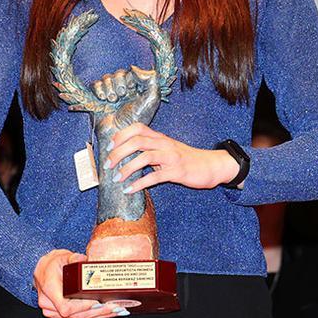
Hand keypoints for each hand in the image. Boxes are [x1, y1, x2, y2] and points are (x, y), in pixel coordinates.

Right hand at [33, 250, 125, 317]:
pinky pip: (78, 317)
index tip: (97, 302)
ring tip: (116, 311)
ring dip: (99, 315)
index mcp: (49, 289)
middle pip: (76, 315)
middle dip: (98, 312)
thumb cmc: (52, 265)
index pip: (66, 307)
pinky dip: (94, 315)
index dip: (82, 307)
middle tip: (115, 307)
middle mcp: (49, 304)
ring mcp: (53, 312)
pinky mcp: (60, 315)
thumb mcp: (62, 256)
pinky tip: (108, 313)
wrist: (43, 271)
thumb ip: (74, 258)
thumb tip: (84, 260)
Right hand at [93, 67, 160, 136]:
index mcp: (137, 88)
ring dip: (109, 88)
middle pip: (118, 73)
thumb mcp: (151, 99)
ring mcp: (110, 93)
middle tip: (121, 96)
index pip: (131, 72)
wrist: (118, 134)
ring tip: (113, 100)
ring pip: (106, 78)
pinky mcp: (97, 98)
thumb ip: (151, 80)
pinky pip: (95, 84)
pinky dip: (98, 89)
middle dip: (119, 83)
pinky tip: (103, 99)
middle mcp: (123, 89)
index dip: (130, 78)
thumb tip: (136, 67)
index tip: (131, 89)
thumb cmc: (136, 120)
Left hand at [104, 122, 238, 193]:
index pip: (137, 128)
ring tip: (117, 178)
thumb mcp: (167, 150)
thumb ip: (150, 150)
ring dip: (127, 168)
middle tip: (107, 165)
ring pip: (144, 156)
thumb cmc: (186, 159)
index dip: (120, 135)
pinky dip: (139, 183)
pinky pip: (155, 177)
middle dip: (118, 152)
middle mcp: (164, 144)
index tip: (109, 147)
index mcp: (160, 137)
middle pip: (137, 141)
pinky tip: (130, 190)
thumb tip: (126, 157)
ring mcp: (171, 157)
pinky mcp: (177, 172)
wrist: (211, 166)